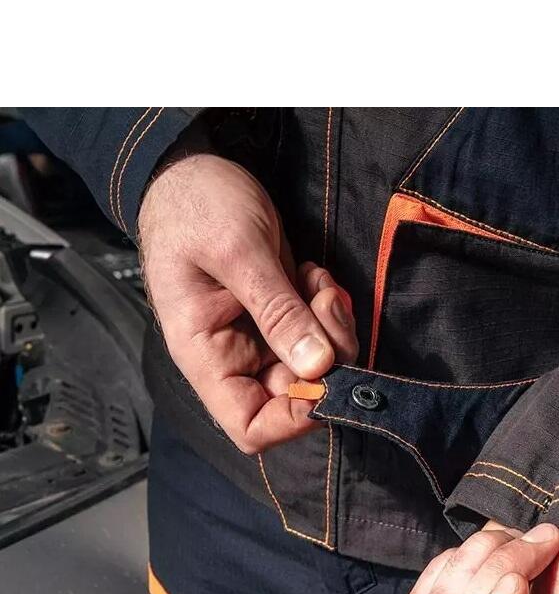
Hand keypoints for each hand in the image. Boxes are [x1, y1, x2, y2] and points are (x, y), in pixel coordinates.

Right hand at [139, 153, 356, 452]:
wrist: (191, 167)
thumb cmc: (196, 205)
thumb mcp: (238, 253)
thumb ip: (278, 312)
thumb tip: (318, 368)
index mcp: (206, 355)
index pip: (250, 426)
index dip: (294, 416)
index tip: (325, 375)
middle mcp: (235, 356)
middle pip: (295, 395)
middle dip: (327, 358)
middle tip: (327, 303)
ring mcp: (261, 337)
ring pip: (318, 364)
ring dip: (332, 328)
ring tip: (319, 282)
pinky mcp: (283, 314)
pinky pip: (321, 333)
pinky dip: (328, 308)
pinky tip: (315, 275)